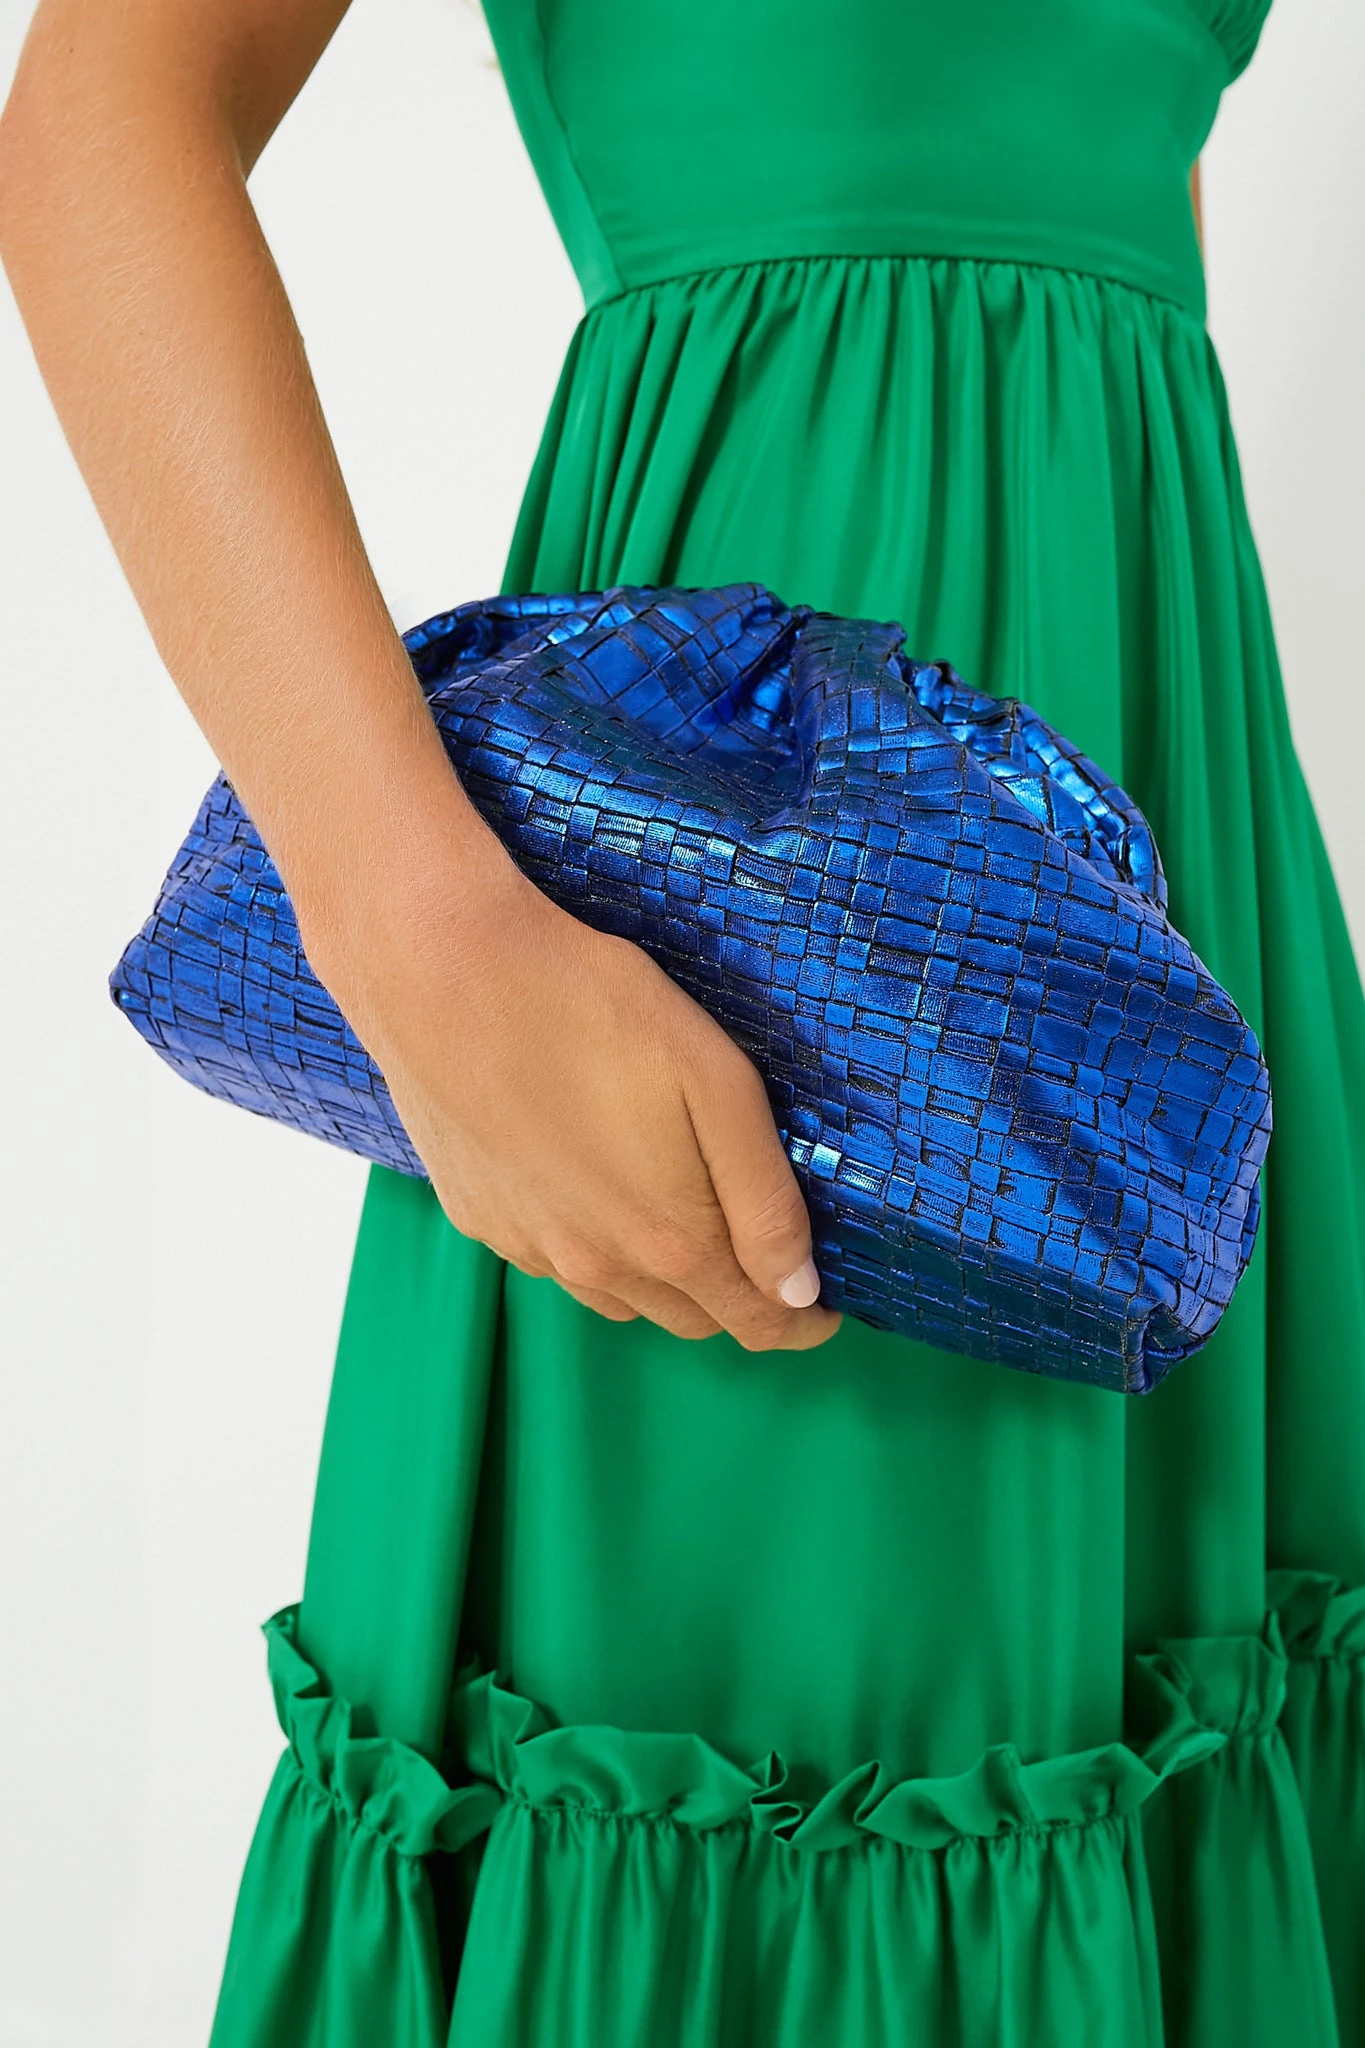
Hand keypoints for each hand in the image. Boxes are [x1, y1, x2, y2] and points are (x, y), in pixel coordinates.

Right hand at [316, 840, 841, 1350]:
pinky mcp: (481, 1217)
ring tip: (686, 1221)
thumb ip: (766, 1201)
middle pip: (693, 1320)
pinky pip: (558, 1262)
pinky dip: (597, 1250)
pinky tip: (597, 1188)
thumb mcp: (718, 1086)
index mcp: (669, 1240)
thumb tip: (799, 1290)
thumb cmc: (591, 1007)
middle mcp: (597, 1266)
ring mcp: (530, 1247)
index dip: (802, 1322)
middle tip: (767, 1257)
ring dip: (667, 1282)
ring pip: (623, 1299)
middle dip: (742, 1301)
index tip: (824, 1307)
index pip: (758, 1322)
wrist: (443, 972)